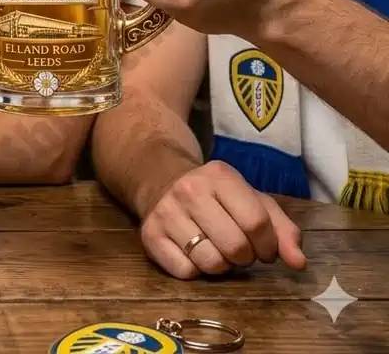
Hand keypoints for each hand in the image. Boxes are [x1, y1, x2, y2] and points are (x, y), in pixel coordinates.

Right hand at [140, 160, 307, 278]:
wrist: (163, 182)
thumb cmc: (218, 197)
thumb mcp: (252, 200)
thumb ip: (282, 229)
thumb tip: (299, 263)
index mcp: (220, 175)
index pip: (257, 223)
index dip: (268, 246)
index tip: (263, 247)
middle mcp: (189, 189)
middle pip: (236, 248)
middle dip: (244, 257)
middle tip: (238, 248)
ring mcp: (166, 212)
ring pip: (211, 263)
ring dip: (221, 265)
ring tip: (216, 249)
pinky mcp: (149, 235)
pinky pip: (185, 272)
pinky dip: (195, 270)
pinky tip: (193, 252)